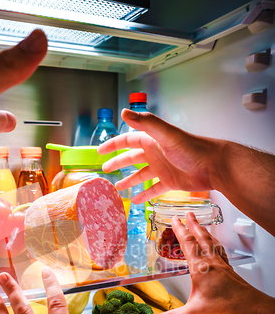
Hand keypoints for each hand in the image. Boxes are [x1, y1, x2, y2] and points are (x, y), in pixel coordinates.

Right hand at [98, 109, 223, 203]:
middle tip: (105, 169)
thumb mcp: (166, 135)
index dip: (113, 145)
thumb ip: (146, 123)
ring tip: (117, 188)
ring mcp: (162, 168)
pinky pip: (153, 189)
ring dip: (129, 181)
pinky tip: (136, 201)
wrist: (214, 165)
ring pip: (140, 175)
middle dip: (117, 162)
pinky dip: (144, 195)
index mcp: (151, 140)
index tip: (99, 151)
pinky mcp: (170, 182)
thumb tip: (123, 112)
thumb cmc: (192, 149)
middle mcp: (155, 153)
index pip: (127, 140)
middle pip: (131, 158)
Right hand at [144, 213, 274, 313]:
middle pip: (202, 239)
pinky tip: (216, 253)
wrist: (256, 313)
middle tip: (189, 214)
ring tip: (202, 227)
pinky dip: (216, 248)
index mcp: (202, 269)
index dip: (180, 230)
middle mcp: (214, 265)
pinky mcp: (232, 276)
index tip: (175, 219)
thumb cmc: (229, 311)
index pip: (188, 244)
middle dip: (194, 226)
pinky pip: (221, 255)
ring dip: (206, 234)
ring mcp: (224, 269)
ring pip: (213, 245)